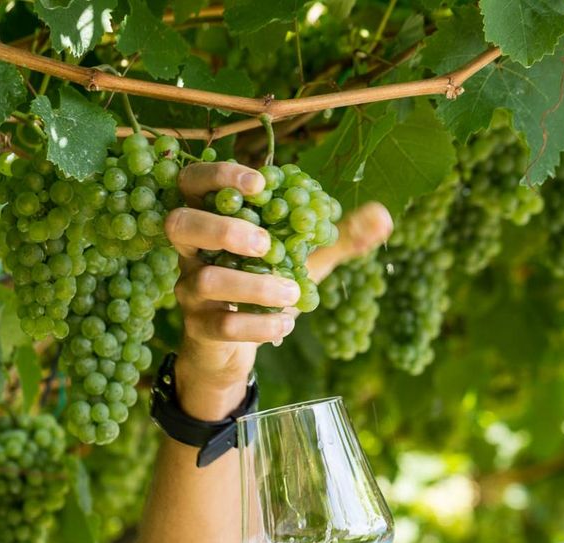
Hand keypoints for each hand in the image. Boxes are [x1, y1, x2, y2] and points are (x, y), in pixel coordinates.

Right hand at [165, 163, 392, 388]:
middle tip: (266, 242)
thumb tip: (384, 216)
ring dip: (254, 285)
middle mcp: (192, 252)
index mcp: (212, 220)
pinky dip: (261, 324)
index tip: (261, 184)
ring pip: (205, 280)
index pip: (194, 182)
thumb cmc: (268, 287)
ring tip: (291, 291)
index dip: (219, 176)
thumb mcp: (306, 259)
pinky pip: (224, 325)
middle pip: (179, 223)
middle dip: (223, 228)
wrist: (239, 345)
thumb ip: (339, 237)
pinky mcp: (200, 329)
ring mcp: (191, 291)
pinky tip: (287, 324)